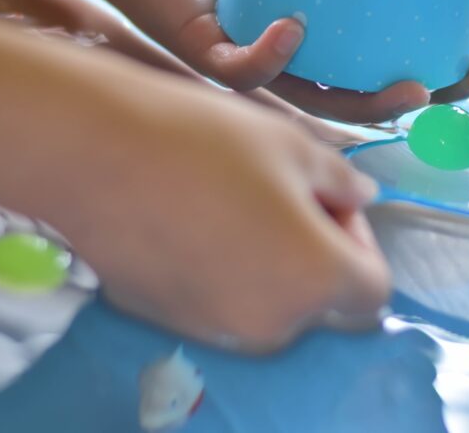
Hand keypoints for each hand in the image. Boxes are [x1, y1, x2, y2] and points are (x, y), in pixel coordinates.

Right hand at [53, 83, 390, 350]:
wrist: (95, 151)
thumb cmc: (207, 140)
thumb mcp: (294, 145)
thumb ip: (342, 181)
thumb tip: (361, 198)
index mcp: (316, 280)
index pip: (373, 287)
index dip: (361, 240)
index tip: (328, 199)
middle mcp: (271, 323)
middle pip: (320, 303)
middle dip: (317, 255)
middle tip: (285, 197)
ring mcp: (216, 329)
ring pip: (269, 306)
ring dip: (271, 266)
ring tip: (235, 205)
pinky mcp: (168, 321)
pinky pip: (218, 304)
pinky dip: (223, 274)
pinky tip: (191, 222)